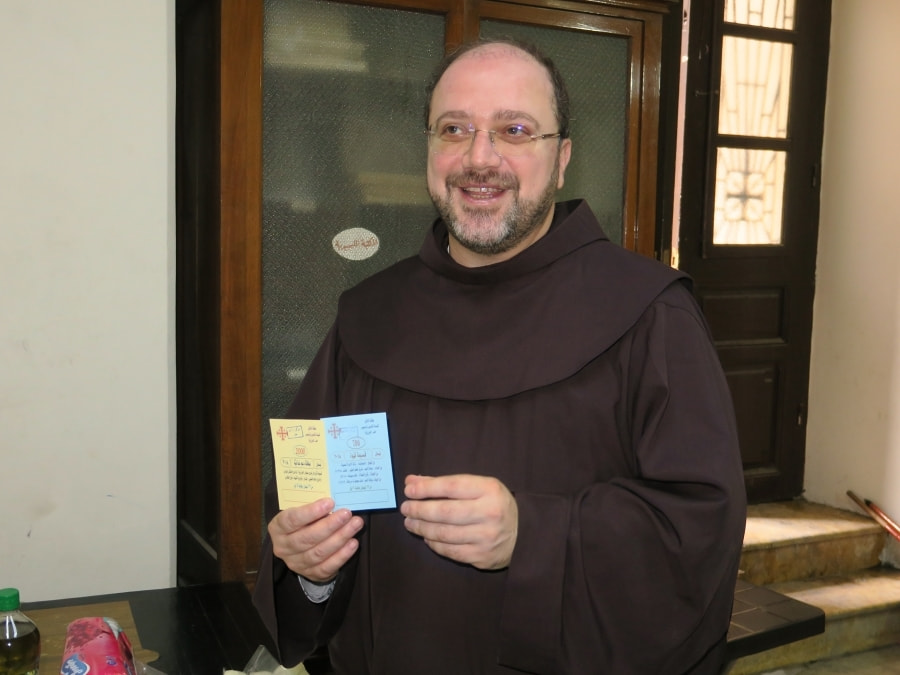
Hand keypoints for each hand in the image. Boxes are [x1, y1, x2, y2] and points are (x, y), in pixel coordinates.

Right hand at [268, 498, 363, 582]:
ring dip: (340, 538)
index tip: (330, 502)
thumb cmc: (303, 522)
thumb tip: (333, 501)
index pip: (291, 520)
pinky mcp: (311, 574)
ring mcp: (296, 563)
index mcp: (278, 528)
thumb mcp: (300, 511)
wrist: (300, 547)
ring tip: (355, 525)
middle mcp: (283, 547)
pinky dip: (342, 555)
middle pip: (307, 538)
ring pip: (319, 552)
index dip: (311, 512)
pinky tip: (353, 543)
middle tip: (347, 513)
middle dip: (330, 525)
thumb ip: (311, 506)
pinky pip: (327, 566)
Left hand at [400, 474, 517, 569]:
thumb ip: (445, 484)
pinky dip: (435, 544)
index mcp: (489, 490)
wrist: (525, 534)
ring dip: (422, 528)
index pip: (451, 486)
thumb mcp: (478, 486)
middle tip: (405, 508)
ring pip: (445, 534)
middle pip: (445, 512)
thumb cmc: (495, 504)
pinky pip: (450, 551)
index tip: (409, 490)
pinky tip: (427, 537)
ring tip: (410, 522)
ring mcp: (486, 538)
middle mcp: (489, 513)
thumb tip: (412, 482)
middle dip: (420, 510)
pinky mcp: (482, 557)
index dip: (426, 488)